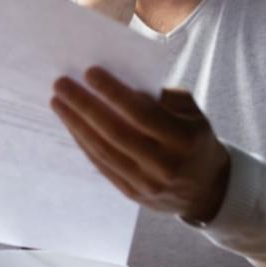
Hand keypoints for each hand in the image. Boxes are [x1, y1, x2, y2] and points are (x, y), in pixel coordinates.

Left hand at [51, 66, 230, 222]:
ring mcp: (147, 184)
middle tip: (61, 84)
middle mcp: (165, 165)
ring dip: (76, 124)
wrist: (207, 189)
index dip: (114, 93)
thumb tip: (121, 80)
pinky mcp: (133, 194)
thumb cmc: (194, 137)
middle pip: (116, 132)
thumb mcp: (192, 112)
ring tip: (58, 102)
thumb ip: (162, 96)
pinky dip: (83, 143)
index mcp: (184, 139)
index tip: (89, 72)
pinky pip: (102, 165)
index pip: (142, 113)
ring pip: (103, 151)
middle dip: (84, 106)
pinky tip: (71, 124)